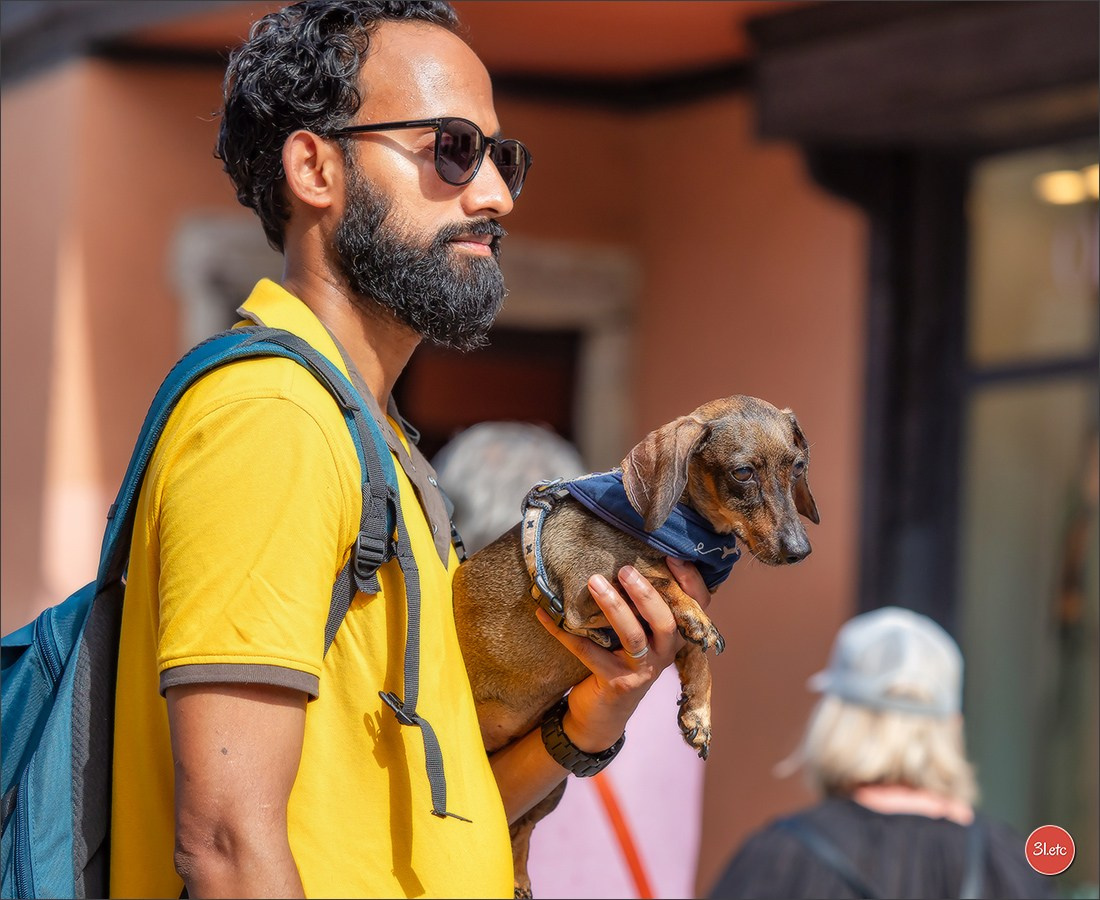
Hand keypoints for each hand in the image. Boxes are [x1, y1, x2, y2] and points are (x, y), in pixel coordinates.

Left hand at [534, 556, 710, 753]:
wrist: (603, 716)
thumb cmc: (621, 663)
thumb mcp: (639, 636)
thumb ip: (639, 608)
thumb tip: (618, 560)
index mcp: (674, 637)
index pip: (698, 607)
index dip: (690, 582)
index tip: (672, 556)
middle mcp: (664, 654)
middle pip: (665, 621)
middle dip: (646, 594)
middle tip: (625, 570)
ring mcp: (642, 671)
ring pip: (633, 636)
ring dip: (613, 607)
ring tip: (594, 582)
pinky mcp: (616, 684)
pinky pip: (588, 652)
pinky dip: (564, 631)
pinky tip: (544, 614)